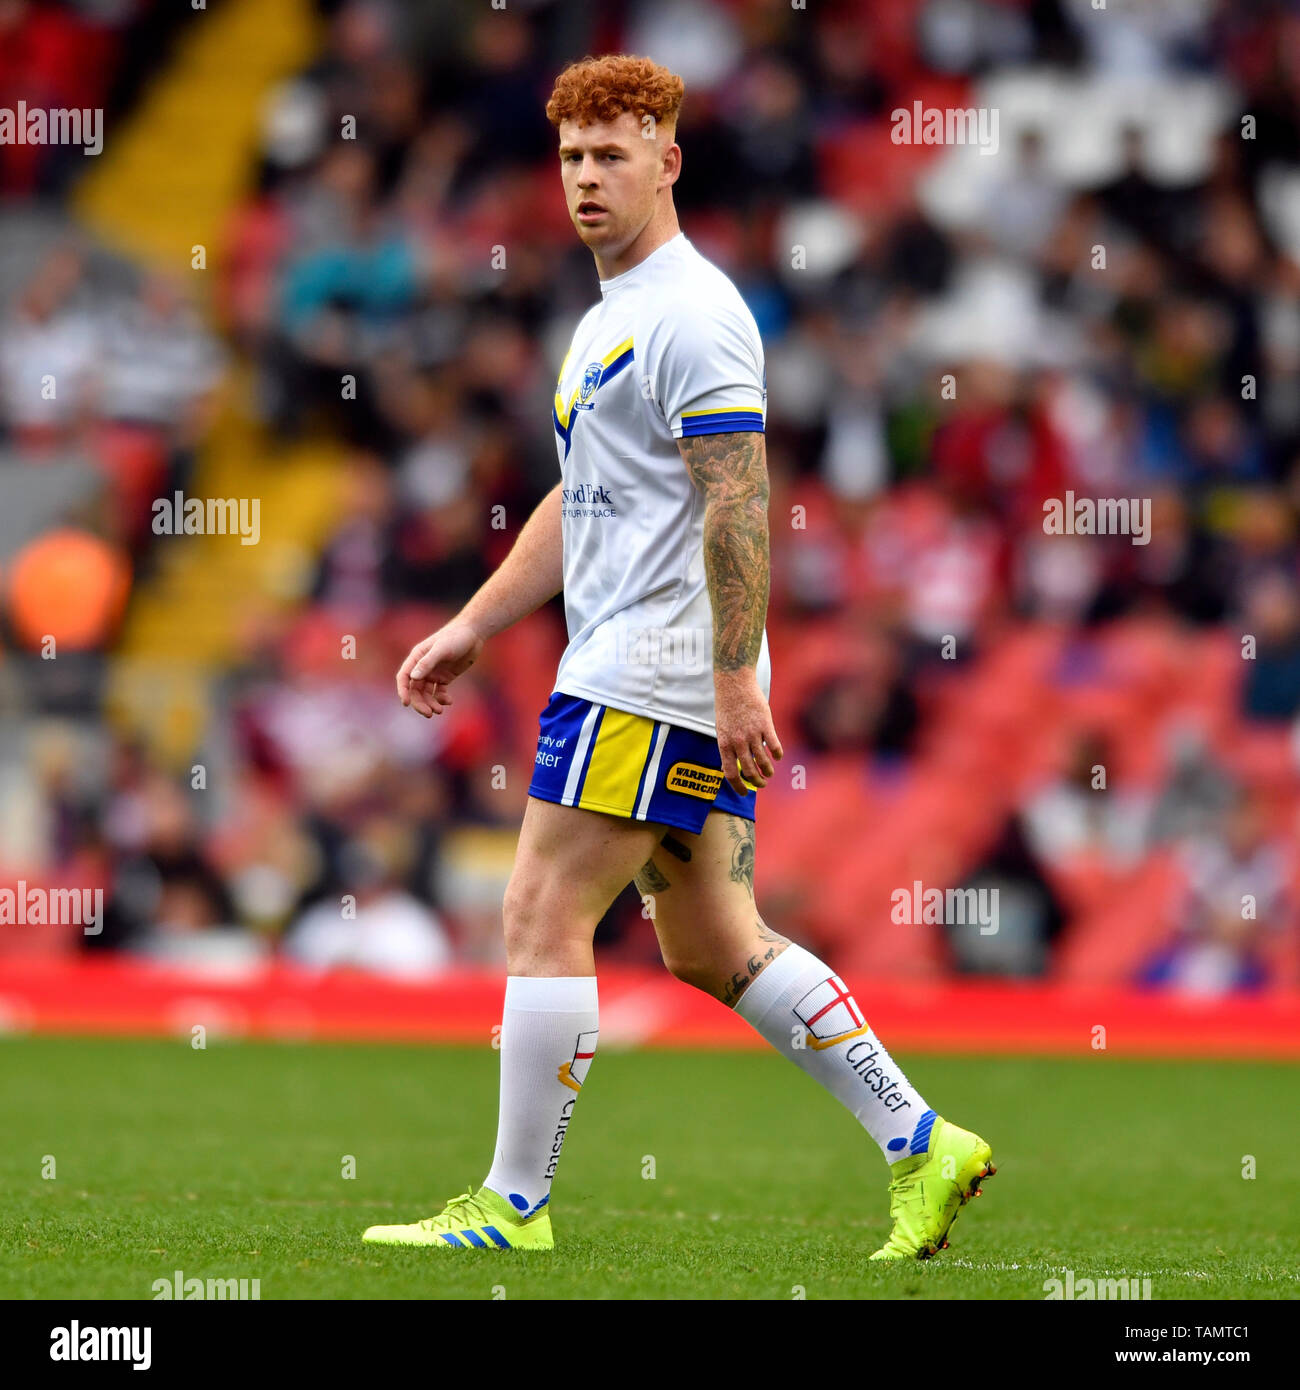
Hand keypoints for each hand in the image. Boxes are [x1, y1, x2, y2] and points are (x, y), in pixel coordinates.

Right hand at [396, 620, 484, 718]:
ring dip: (430, 703)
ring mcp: (433, 673)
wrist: (473, 634)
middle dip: (419, 703)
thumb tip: (413, 678)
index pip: (404, 677)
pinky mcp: (445, 677)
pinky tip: (449, 701)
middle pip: (415, 689)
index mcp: (416, 658)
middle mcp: (422, 667)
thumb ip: (427, 662)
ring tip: (439, 710)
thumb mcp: (442, 649)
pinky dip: (441, 699)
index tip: (406, 703)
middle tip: (429, 713)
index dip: (403, 691)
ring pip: (426, 693)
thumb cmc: (456, 637)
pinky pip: (439, 692)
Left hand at [714, 668, 782, 795]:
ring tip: (769, 773)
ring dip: (767, 770)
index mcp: (724, 743)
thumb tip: (730, 767)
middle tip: (762, 784)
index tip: (745, 793)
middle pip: (749, 770)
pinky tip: (778, 756)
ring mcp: (752, 733)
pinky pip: (774, 745)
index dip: (738, 786)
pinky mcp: (765, 724)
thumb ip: (728, 747)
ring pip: (763, 760)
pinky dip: (777, 754)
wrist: (734, 683)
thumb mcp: (722, 729)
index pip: (730, 773)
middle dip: (757, 781)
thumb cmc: (727, 706)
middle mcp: (738, 741)